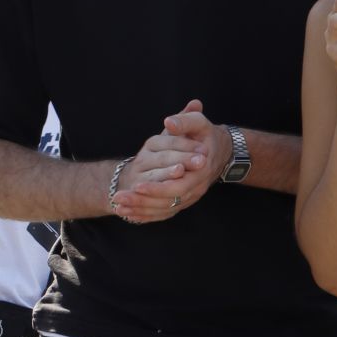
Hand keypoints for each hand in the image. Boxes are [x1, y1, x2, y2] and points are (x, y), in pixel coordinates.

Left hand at [113, 100, 221, 222]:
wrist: (220, 150)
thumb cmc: (205, 135)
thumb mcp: (199, 123)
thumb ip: (185, 121)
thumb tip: (170, 123)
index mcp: (200, 170)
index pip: (178, 185)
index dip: (158, 188)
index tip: (137, 185)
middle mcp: (196, 187)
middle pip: (169, 200)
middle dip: (143, 200)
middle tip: (118, 197)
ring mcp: (190, 196)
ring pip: (164, 209)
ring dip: (140, 208)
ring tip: (117, 206)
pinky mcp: (182, 201)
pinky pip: (163, 213)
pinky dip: (145, 215)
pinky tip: (126, 213)